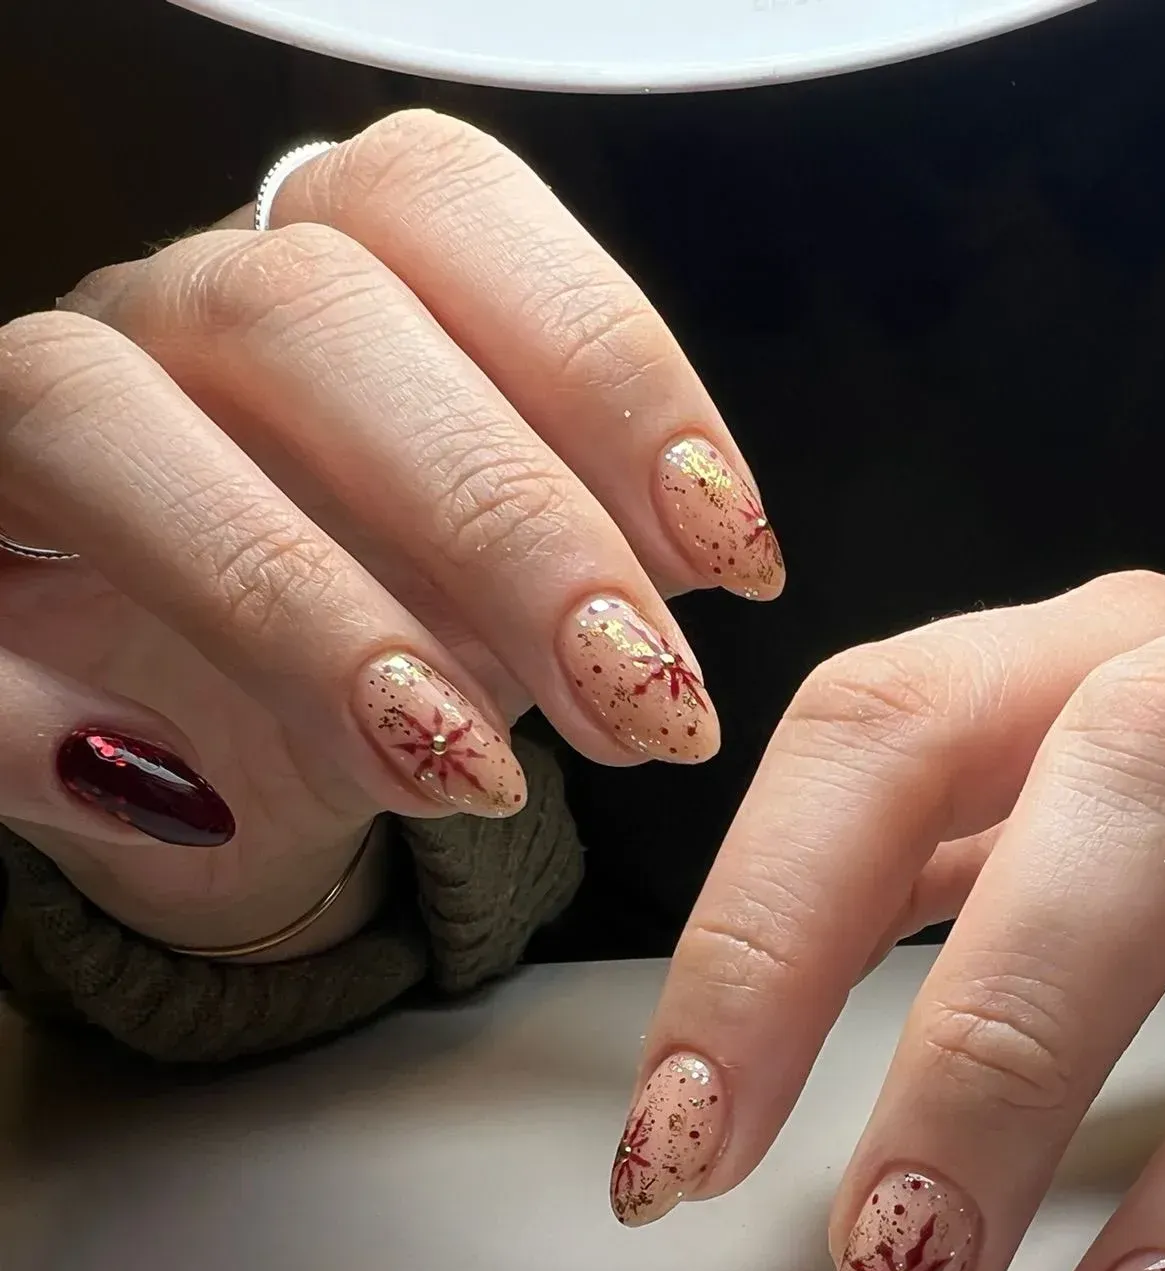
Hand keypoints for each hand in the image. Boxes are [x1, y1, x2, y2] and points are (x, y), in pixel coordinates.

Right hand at [0, 111, 780, 954]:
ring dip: (294, 604)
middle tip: (637, 692)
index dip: (599, 361)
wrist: (215, 767)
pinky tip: (189, 803)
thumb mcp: (511, 602)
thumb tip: (691, 581)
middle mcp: (166, 321)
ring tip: (460, 770)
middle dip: (497, 514)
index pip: (441, 207)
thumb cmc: (379, 639)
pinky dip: (44, 724)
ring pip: (90, 417)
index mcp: (323, 276)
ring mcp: (26, 447)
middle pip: (298, 314)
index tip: (727, 548)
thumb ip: (591, 566)